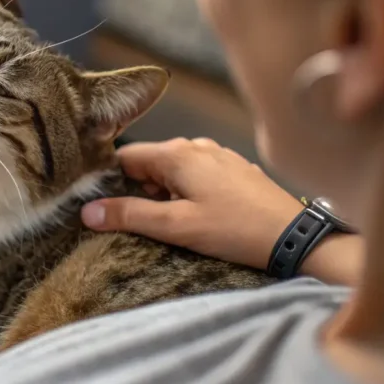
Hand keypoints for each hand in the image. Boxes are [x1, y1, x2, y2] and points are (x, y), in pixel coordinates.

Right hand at [82, 138, 301, 271]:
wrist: (296, 237)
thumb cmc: (234, 229)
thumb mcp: (177, 226)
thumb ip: (130, 215)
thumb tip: (87, 211)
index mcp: (177, 153)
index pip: (124, 157)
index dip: (108, 179)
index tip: (100, 203)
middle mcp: (196, 145)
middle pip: (148, 163)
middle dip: (138, 189)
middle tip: (142, 221)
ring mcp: (218, 155)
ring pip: (173, 170)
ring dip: (164, 193)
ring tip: (174, 223)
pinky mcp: (235, 169)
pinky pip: (196, 174)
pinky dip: (187, 191)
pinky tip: (199, 215)